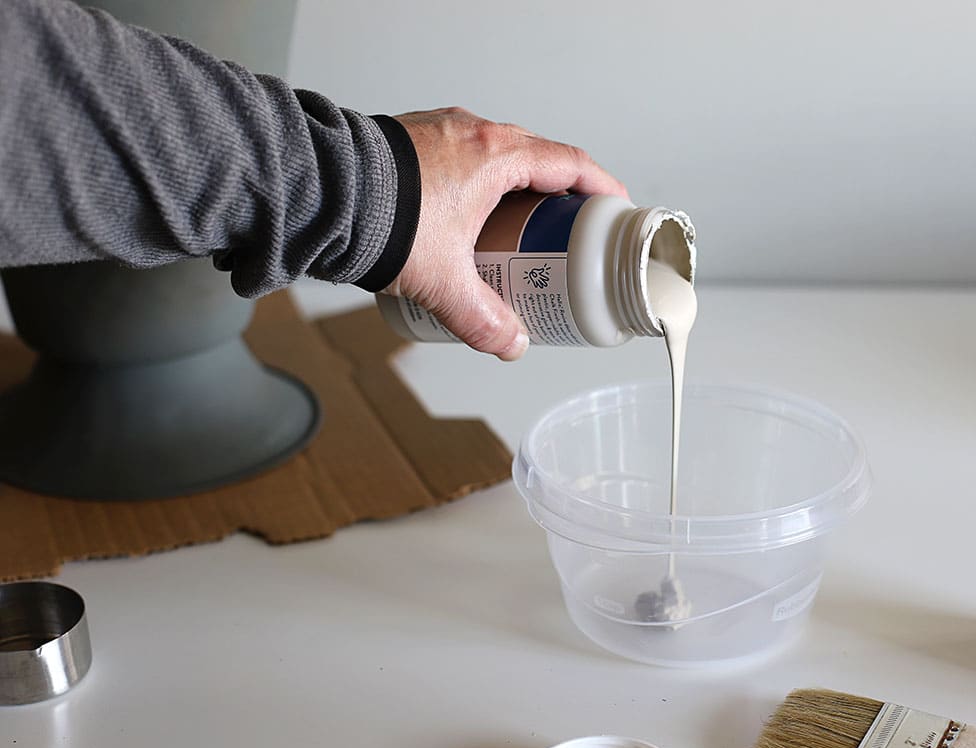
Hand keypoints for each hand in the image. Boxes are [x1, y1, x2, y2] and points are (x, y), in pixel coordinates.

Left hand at [382, 107, 627, 359]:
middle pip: (535, 158)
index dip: (599, 186)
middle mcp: (471, 133)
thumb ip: (481, 318)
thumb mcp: (441, 280)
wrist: (317, 192)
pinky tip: (464, 217)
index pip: (569, 163)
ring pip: (494, 156)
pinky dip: (476, 183)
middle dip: (556, 194)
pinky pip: (461, 157)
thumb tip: (509, 344)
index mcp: (495, 155)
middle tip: (564, 230)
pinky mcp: (410, 140)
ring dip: (512, 187)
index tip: (614, 205)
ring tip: (514, 228)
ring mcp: (439, 131)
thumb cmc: (379, 218)